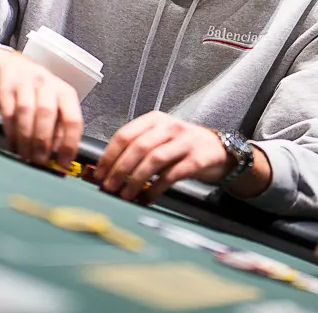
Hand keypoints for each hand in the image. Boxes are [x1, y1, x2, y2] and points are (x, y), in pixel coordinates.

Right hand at [0, 47, 82, 167]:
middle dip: (43, 142)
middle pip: (47, 113)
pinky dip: (10, 133)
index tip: (63, 163)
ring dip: (25, 139)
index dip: (69, 144)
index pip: (73, 119)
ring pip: (26, 112)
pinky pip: (8, 112)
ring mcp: (25, 83)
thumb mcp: (54, 104)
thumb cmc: (37, 91)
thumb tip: (59, 155)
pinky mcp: (5, 87)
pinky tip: (13, 145)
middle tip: (39, 161)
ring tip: (25, 156)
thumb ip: (58, 128)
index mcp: (65, 92)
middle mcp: (47, 85)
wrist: (9, 66)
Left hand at [98, 111, 230, 203]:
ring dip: (135, 179)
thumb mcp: (160, 139)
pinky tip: (147, 197)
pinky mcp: (197, 159)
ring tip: (125, 194)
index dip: (109, 155)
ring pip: (154, 159)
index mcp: (155, 119)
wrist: (218, 149)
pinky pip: (171, 175)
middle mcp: (169, 127)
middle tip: (109, 187)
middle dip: (120, 169)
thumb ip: (137, 150)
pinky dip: (155, 188)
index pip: (125, 134)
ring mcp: (185, 142)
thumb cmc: (182, 146)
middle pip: (138, 147)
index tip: (100, 173)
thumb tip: (108, 171)